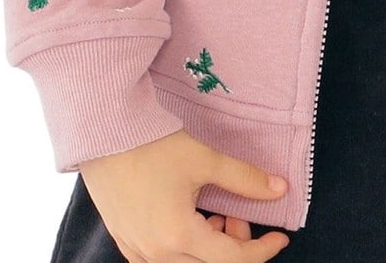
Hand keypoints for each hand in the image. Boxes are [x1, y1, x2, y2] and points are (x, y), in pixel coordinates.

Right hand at [79, 128, 289, 262]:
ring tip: (215, 212)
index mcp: (178, 237)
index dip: (261, 250)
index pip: (231, 259)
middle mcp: (155, 254)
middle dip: (235, 244)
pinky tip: (191, 218)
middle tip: (239, 212)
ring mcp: (137, 250)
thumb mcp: (205, 160)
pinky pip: (162, 258)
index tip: (280, 236)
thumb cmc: (153, 145)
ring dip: (209, 245)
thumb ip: (244, 179)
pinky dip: (185, 246)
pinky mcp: (125, 241)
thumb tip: (280, 188)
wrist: (104, 134)